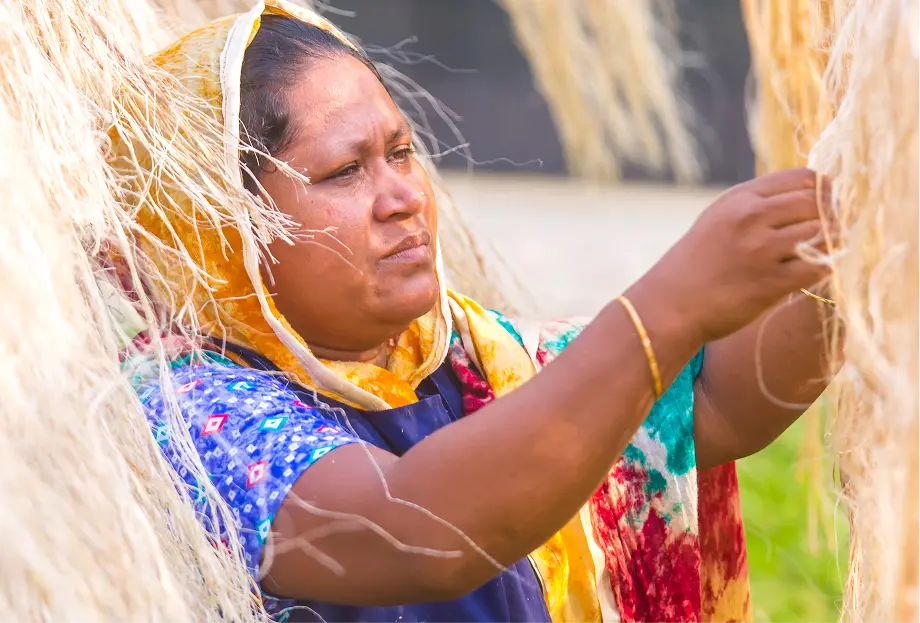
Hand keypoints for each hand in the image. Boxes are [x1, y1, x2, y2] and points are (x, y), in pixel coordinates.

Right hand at [634, 167, 830, 343]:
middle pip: (816, 203)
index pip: (802, 178)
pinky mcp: (770, 282)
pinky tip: (819, 271)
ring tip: (826, 251)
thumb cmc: (696, 263)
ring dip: (832, 242)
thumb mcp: (719, 218)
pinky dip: (826, 267)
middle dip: (833, 215)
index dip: (823, 190)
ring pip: (823, 232)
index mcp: (740, 198)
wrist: (670, 304)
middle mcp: (751, 217)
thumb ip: (756, 204)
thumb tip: (806, 197)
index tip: (827, 204)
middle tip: (833, 230)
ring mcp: (761, 249)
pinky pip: (819, 267)